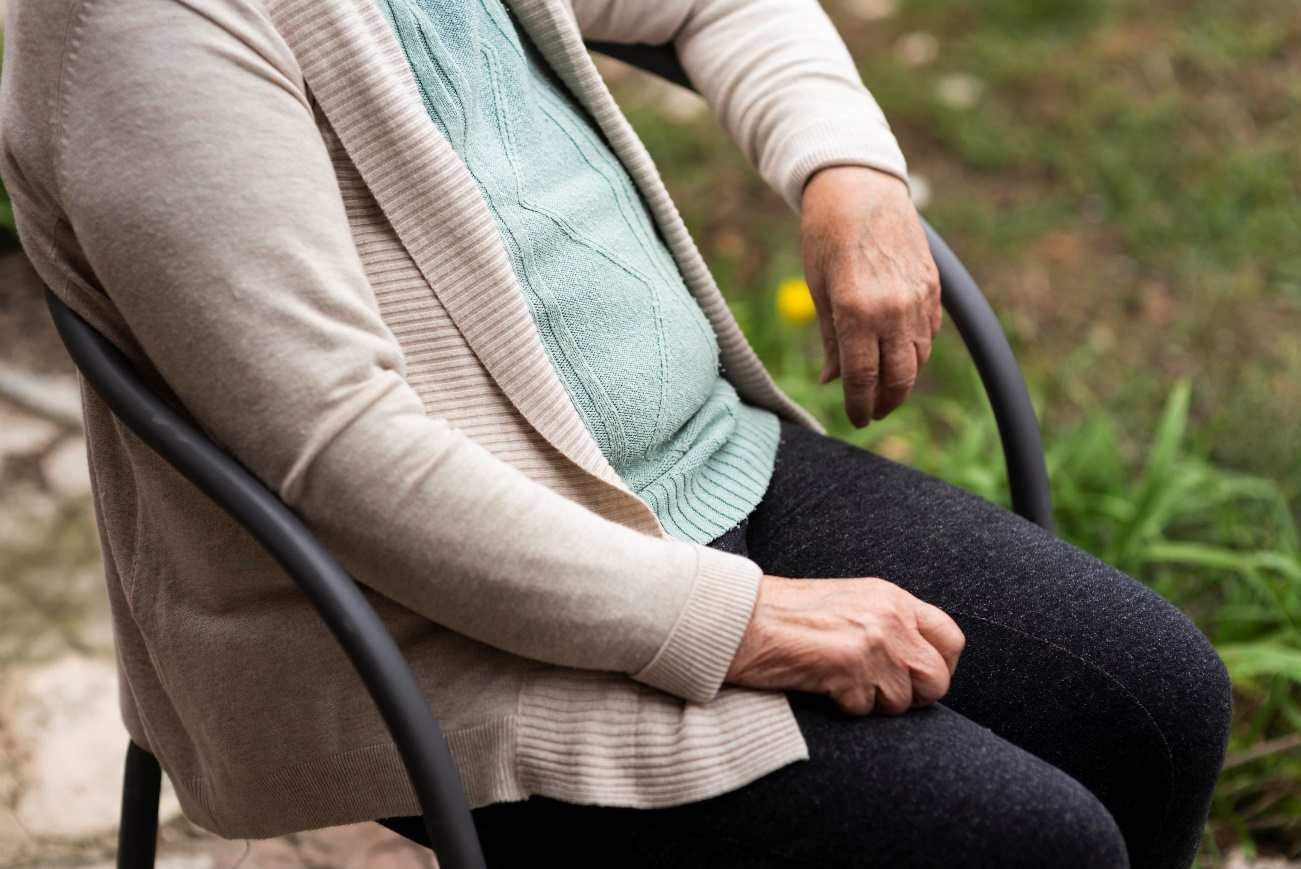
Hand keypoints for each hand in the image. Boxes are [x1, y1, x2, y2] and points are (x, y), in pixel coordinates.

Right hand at [726, 575, 964, 714]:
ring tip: (840, 683)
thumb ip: (886, 622)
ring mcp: (873, 643)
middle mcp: (890, 617)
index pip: (951, 638)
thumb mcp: (849, 602)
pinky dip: (843, 706)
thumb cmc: (784, 612)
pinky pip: (865, 709)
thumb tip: (916, 660)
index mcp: (893, 597)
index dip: (941, 667)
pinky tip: (821, 685)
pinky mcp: (850, 668)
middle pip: (937, 678)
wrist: (740, 616)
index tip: (920, 680)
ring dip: (873, 703)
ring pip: (903, 701)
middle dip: (913, 696)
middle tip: (879, 693)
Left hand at [801, 165, 941, 426]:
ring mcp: (919, 297)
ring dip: (903, 380)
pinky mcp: (933, 286)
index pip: (863, 378)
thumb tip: (831, 380)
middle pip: (899, 378)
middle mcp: (893, 308)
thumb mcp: (819, 290)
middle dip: (886, 402)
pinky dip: (916, 351)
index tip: (856, 420)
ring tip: (886, 390)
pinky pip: (929, 333)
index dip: (859, 405)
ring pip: (919, 358)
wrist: (860, 186)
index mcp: (857, 311)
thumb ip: (830, 340)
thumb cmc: (827, 236)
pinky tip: (900, 355)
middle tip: (873, 413)